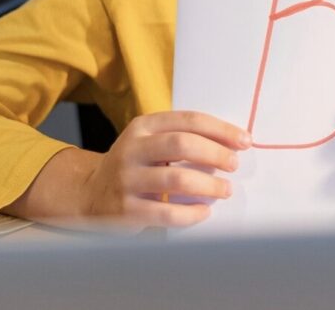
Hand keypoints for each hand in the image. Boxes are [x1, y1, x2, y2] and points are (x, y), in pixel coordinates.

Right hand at [77, 110, 250, 228]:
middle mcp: (132, 149)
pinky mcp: (126, 210)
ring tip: (225, 190)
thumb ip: (181, 137)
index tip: (244, 141)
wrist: (90, 193)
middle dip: (215, 154)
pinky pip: (167, 213)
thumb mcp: (149, 141)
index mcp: (143, 126)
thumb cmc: (134, 165)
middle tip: (234, 164)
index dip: (220, 130)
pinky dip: (191, 214)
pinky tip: (204, 212)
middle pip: (182, 144)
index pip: (188, 120)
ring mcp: (127, 179)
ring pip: (177, 179)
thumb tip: (231, 144)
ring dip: (209, 186)